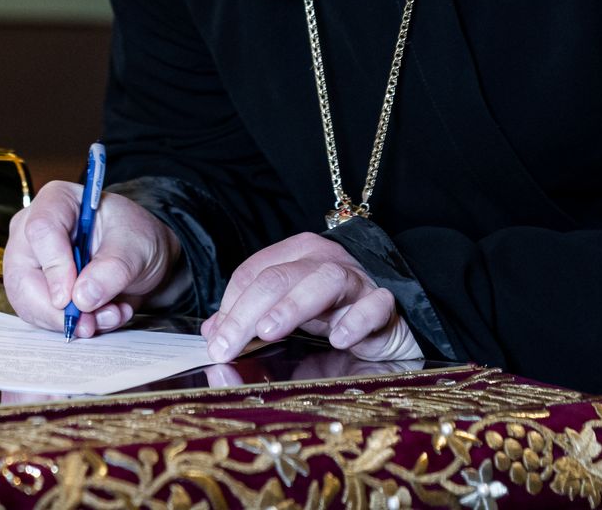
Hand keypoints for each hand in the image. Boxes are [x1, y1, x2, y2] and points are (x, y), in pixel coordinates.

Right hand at [3, 182, 187, 338]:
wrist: (138, 258)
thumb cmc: (134, 238)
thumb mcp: (137, 246)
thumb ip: (113, 269)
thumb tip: (82, 298)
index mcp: (57, 201)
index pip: (41, 231)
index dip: (55, 268)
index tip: (74, 299)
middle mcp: (32, 230)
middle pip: (22, 274)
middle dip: (58, 310)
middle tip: (90, 323)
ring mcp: (29, 262)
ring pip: (28, 302)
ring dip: (69, 321)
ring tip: (110, 315)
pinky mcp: (34, 289)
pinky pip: (41, 316)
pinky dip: (72, 325)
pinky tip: (103, 316)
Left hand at [200, 232, 422, 363]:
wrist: (388, 319)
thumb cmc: (332, 312)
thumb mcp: (287, 312)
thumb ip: (250, 317)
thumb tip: (213, 332)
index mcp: (295, 255)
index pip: (253, 272)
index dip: (230, 306)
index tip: (216, 341)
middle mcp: (323, 260)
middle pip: (278, 277)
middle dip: (246, 312)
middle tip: (226, 347)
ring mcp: (356, 279)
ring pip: (322, 281)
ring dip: (292, 305)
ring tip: (269, 331)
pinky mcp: (384, 303)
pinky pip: (374, 305)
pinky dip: (356, 320)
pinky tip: (339, 339)